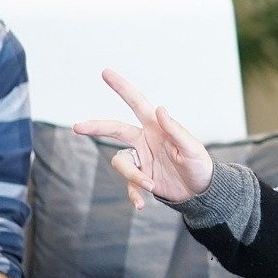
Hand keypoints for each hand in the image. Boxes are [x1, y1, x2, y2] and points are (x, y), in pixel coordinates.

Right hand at [74, 68, 213, 208]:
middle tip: (77, 127)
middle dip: (96, 127)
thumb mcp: (192, 149)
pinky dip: (133, 195)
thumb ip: (176, 130)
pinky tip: (142, 205)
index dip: (122, 87)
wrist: (200, 192)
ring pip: (121, 163)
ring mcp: (141, 159)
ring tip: (150, 185)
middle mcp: (145, 140)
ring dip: (133, 176)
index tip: (106, 72)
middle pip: (115, 129)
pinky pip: (128, 186)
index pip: (136, 103)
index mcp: (156, 127)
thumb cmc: (200, 165)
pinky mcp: (140, 178)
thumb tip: (159, 108)